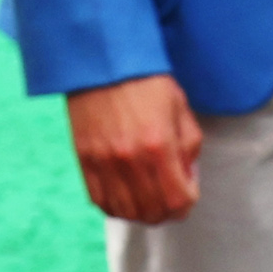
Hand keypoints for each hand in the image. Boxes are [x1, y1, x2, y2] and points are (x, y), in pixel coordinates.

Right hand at [67, 75, 203, 225]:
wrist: (101, 59)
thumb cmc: (144, 79)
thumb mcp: (179, 107)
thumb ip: (188, 146)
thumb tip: (186, 176)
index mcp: (159, 144)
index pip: (178, 200)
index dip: (187, 203)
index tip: (187, 193)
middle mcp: (130, 159)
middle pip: (152, 212)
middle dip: (167, 212)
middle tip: (169, 199)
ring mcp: (104, 162)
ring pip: (125, 212)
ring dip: (141, 212)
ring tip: (146, 199)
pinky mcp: (84, 159)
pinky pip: (99, 200)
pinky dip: (114, 205)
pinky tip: (123, 195)